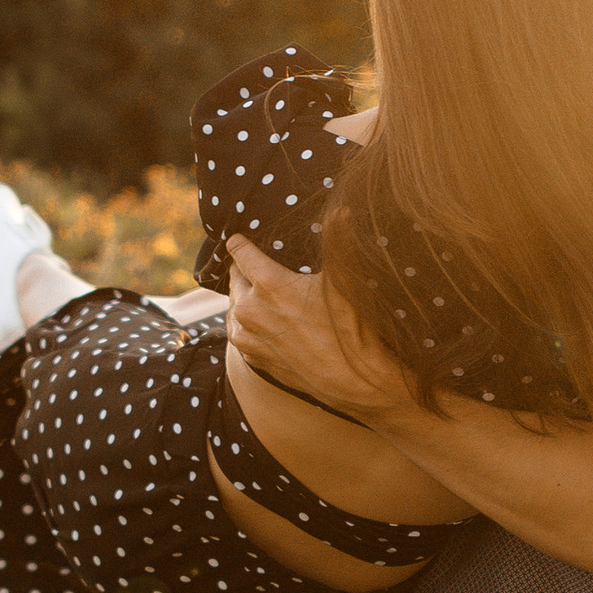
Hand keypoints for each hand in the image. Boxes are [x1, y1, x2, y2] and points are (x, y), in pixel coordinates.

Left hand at [223, 234, 407, 419]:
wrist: (357, 382)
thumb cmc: (352, 329)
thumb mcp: (345, 279)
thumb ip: (338, 239)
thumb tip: (342, 209)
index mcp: (267, 284)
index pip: (238, 251)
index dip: (242, 241)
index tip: (244, 237)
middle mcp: (248, 311)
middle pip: (235, 278)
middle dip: (247, 271)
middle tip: (264, 268)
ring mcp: (247, 338)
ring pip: (235, 306)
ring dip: (247, 298)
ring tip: (267, 295)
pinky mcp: (253, 359)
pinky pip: (242, 332)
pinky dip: (250, 323)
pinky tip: (270, 322)